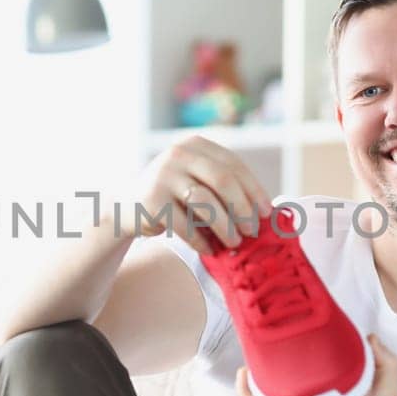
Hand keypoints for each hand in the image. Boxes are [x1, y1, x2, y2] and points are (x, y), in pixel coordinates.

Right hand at [126, 136, 271, 253]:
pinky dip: (201, 240)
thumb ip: (223, 186)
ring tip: (235, 242)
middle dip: (242, 207)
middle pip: (222, 180)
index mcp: (196, 145)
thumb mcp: (197, 180)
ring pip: (205, 202)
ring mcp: (164, 175)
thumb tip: (264, 211)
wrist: (129, 207)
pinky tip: (210, 250)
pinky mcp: (153, 200)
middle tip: (253, 230)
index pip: (233, 164)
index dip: (253, 189)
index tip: (267, 212)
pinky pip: (185, 224)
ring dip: (225, 226)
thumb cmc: (175, 197)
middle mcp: (179, 154)